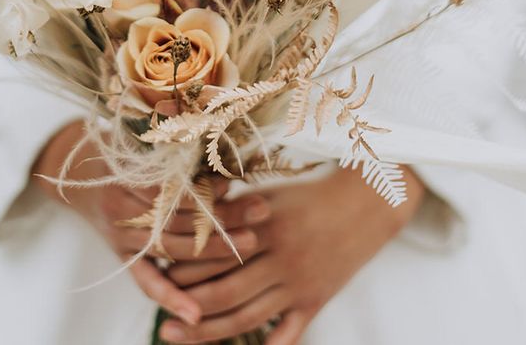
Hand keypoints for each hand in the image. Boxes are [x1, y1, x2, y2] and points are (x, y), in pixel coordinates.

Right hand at [31, 121, 271, 325]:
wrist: (73, 171)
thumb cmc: (116, 149)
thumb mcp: (139, 141)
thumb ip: (174, 151)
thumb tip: (222, 157)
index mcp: (125, 177)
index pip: (172, 189)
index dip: (204, 189)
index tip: (236, 185)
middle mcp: (121, 210)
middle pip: (178, 219)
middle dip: (222, 218)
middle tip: (260, 213)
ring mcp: (121, 236)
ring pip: (171, 249)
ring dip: (213, 250)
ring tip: (251, 243)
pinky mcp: (122, 255)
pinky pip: (146, 281)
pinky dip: (170, 298)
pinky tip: (195, 315)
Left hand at [160, 165, 425, 343]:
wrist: (365, 204)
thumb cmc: (310, 196)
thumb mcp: (270, 196)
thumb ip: (234, 211)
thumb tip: (194, 219)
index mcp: (264, 227)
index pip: (216, 255)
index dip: (186, 268)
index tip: (160, 276)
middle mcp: (280, 258)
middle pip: (226, 291)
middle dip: (190, 307)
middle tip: (162, 320)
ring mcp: (298, 283)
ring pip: (248, 317)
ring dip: (210, 333)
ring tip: (178, 337)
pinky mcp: (316, 300)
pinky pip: (289, 334)